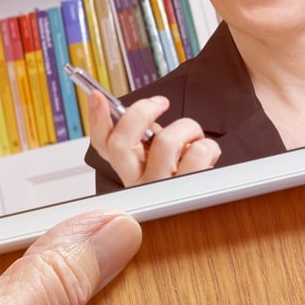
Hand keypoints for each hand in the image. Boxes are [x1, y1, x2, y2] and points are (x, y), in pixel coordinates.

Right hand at [87, 92, 220, 186]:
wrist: (206, 209)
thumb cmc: (185, 179)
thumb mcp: (160, 158)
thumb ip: (148, 139)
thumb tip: (145, 113)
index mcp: (130, 171)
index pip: (103, 145)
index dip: (96, 119)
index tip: (97, 95)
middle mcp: (140, 183)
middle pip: (121, 141)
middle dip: (142, 112)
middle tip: (160, 103)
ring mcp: (161, 189)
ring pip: (166, 141)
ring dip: (187, 128)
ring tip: (194, 138)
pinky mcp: (188, 191)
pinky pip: (197, 153)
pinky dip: (208, 146)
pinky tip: (207, 155)